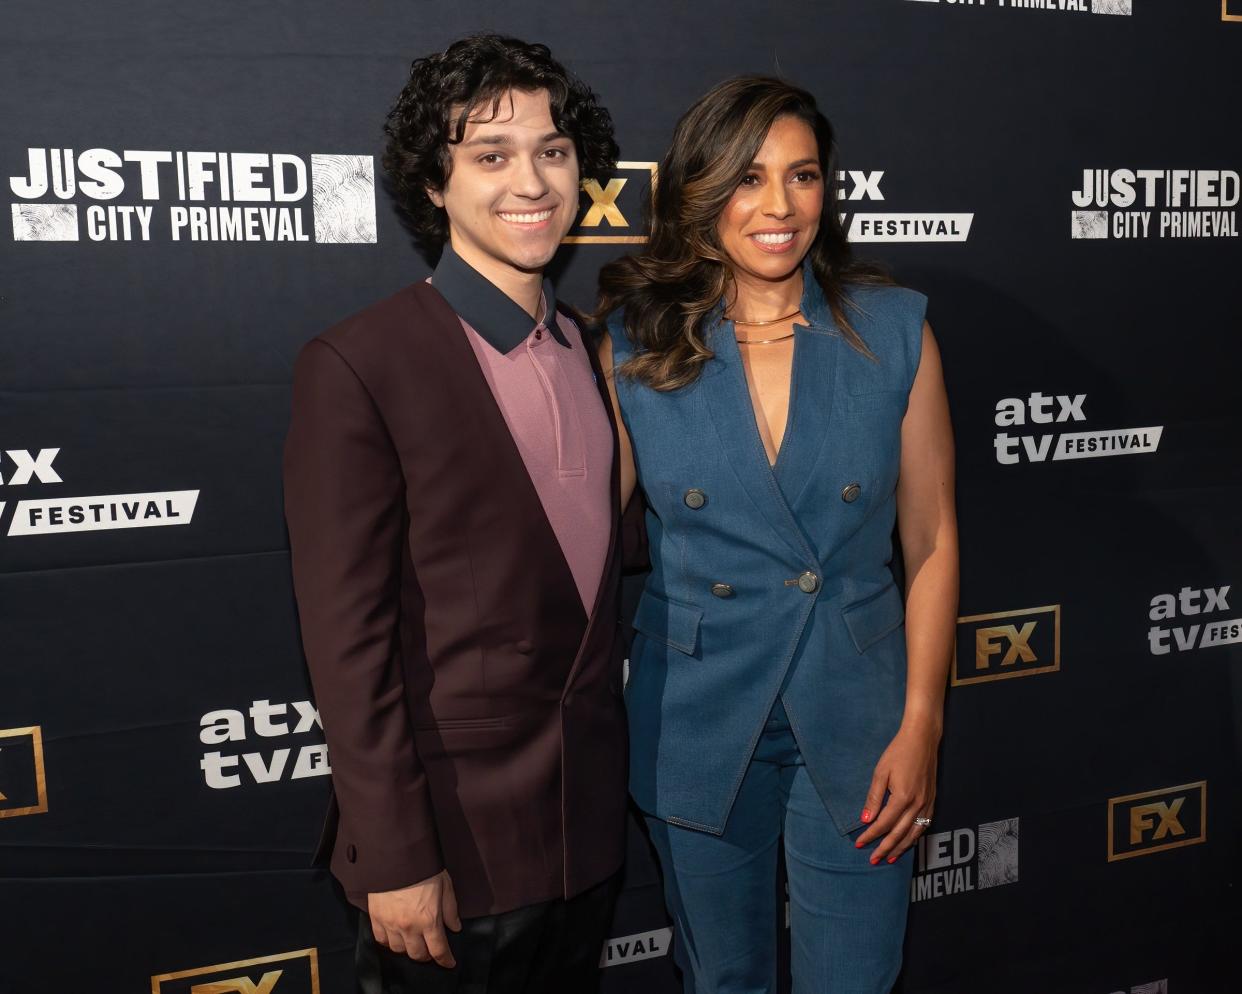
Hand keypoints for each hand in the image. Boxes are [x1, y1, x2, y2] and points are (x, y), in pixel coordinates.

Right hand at [367, 869, 461, 966]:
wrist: (397, 855)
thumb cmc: (424, 868)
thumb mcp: (446, 885)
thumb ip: (450, 909)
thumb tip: (454, 927)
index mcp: (429, 920)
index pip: (438, 950)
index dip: (445, 959)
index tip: (449, 962)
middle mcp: (409, 927)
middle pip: (418, 954)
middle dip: (427, 955)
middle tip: (431, 949)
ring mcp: (390, 924)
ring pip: (399, 950)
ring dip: (408, 949)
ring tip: (413, 941)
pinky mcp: (376, 918)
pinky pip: (381, 940)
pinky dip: (389, 942)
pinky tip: (395, 937)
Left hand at [853, 719, 938, 864]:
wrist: (922, 739)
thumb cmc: (898, 752)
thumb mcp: (881, 772)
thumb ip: (873, 798)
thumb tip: (865, 820)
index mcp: (902, 797)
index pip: (884, 824)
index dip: (871, 835)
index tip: (860, 844)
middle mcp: (917, 804)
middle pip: (899, 833)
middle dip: (885, 848)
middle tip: (872, 860)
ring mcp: (927, 803)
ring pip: (914, 833)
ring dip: (901, 848)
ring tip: (890, 858)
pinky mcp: (933, 801)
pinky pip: (924, 825)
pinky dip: (915, 837)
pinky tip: (907, 842)